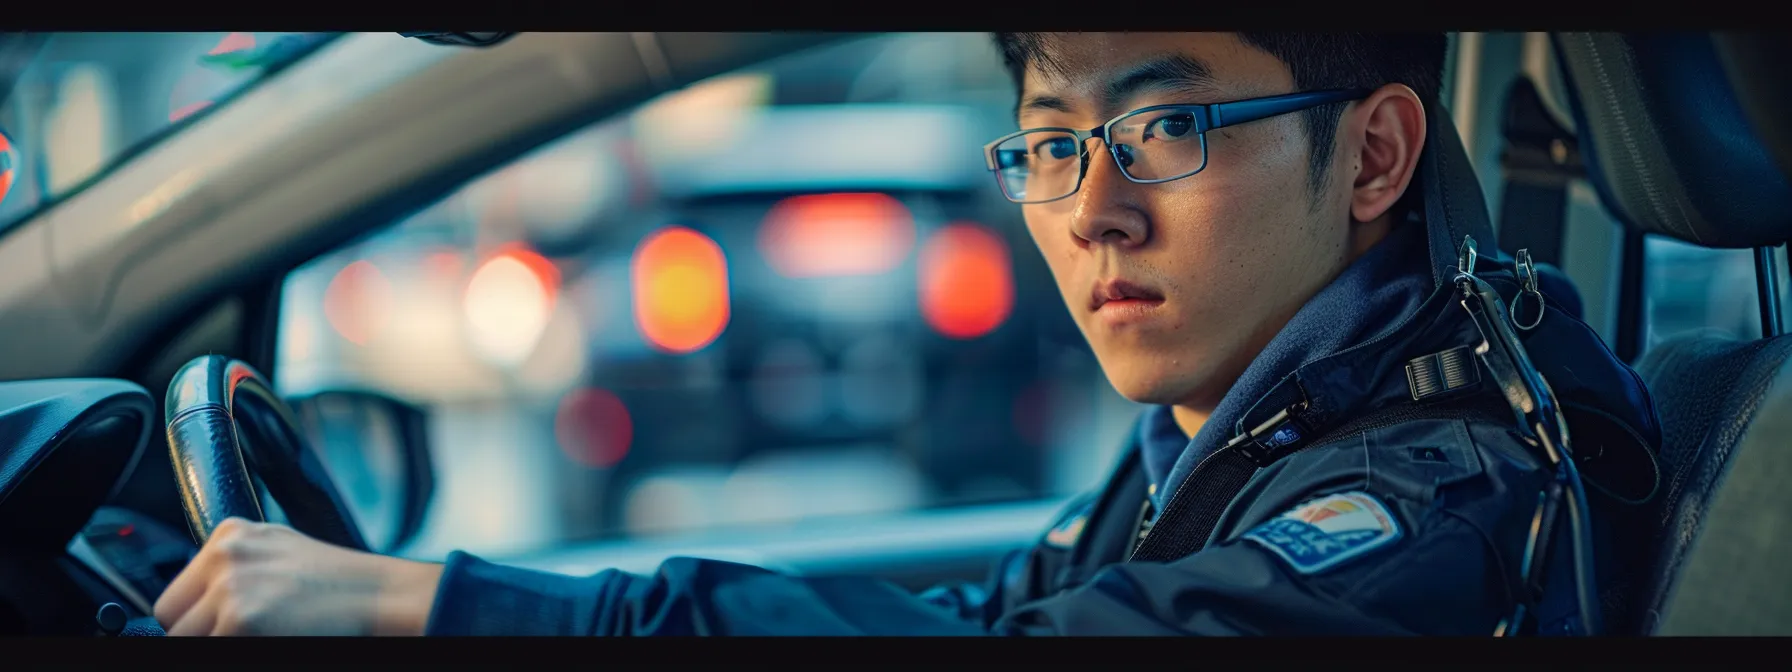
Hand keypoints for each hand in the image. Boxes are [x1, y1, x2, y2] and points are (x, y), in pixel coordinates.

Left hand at [153, 517, 444, 635]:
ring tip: (261, 635)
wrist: (382, 597)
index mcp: (231, 533)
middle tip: (240, 633)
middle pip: (171, 616)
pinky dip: (234, 650)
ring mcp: (230, 588)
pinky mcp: (239, 621)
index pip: (175, 590)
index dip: (194, 616)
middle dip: (198, 631)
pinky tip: (270, 640)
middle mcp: (225, 555)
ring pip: (184, 638)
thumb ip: (234, 569)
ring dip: (216, 642)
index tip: (214, 625)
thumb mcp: (279, 554)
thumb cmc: (341, 583)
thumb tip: (199, 603)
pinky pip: (210, 650)